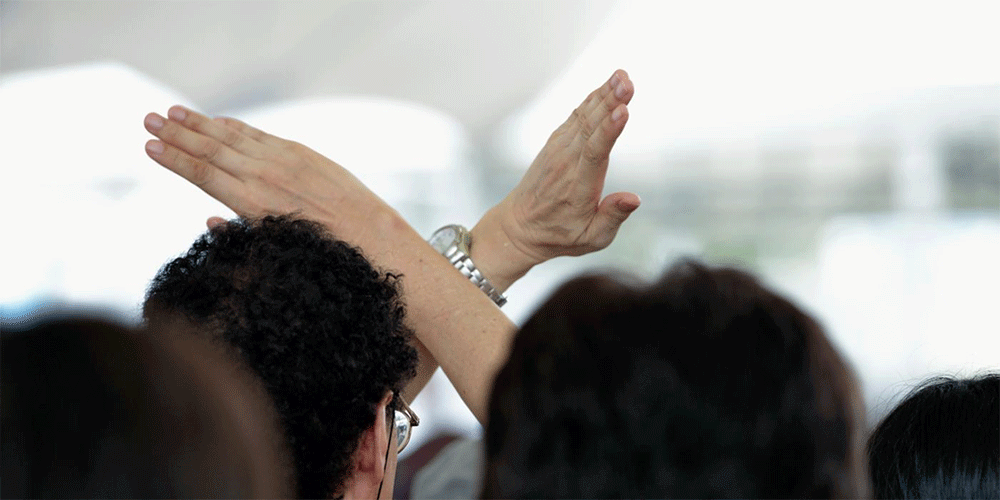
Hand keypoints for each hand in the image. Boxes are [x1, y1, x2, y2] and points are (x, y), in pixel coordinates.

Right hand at [143, 106, 405, 258]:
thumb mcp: (274, 250)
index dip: (173, 160)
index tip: (147, 147)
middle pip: (211, 149)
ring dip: (200, 124)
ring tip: (172, 113)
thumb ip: (239, 235)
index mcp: (255, 204)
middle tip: (147, 119)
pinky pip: (260, 136)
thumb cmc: (321, 253)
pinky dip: (235, 127)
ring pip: (233, 137)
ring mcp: (285, 161)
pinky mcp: (303, 154)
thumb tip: (209, 222)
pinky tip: (217, 120)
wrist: (370, 237)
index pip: (203, 175)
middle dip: (177, 134)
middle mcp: (266, 178)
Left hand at [471, 69, 638, 289]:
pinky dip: (592, 99)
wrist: (519, 227)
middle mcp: (566, 163)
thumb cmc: (561, 235)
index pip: (595, 153)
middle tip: (627, 81)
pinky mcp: (557, 143)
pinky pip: (577, 116)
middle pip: (590, 127)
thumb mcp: (592, 239)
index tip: (623, 111)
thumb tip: (634, 199)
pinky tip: (608, 85)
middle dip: (609, 102)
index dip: (609, 131)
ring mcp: (558, 150)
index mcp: (578, 187)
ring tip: (622, 75)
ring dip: (603, 94)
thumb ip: (613, 218)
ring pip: (583, 117)